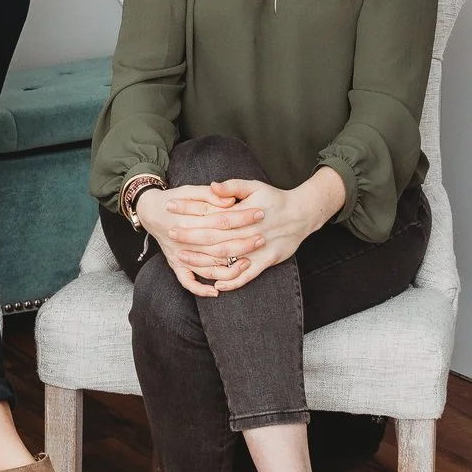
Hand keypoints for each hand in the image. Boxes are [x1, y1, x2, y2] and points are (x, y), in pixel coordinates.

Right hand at [141, 185, 264, 293]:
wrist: (149, 210)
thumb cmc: (174, 199)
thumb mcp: (190, 190)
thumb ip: (210, 195)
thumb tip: (230, 201)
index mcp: (188, 219)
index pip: (221, 220)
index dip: (242, 217)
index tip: (259, 213)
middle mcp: (184, 240)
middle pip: (218, 246)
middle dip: (243, 243)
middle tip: (261, 239)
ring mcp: (179, 255)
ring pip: (208, 268)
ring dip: (229, 269)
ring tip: (247, 263)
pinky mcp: (175, 264)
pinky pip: (187, 282)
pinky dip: (200, 289)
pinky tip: (217, 291)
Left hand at [160, 168, 346, 294]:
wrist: (302, 214)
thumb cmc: (275, 199)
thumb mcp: (255, 186)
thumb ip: (233, 186)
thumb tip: (212, 186)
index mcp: (244, 214)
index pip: (212, 215)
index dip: (190, 213)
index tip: (172, 210)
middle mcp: (249, 233)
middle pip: (214, 238)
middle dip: (190, 237)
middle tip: (170, 235)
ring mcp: (258, 250)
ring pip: (226, 259)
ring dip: (203, 260)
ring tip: (183, 258)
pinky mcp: (266, 262)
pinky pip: (247, 276)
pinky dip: (232, 282)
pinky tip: (216, 285)